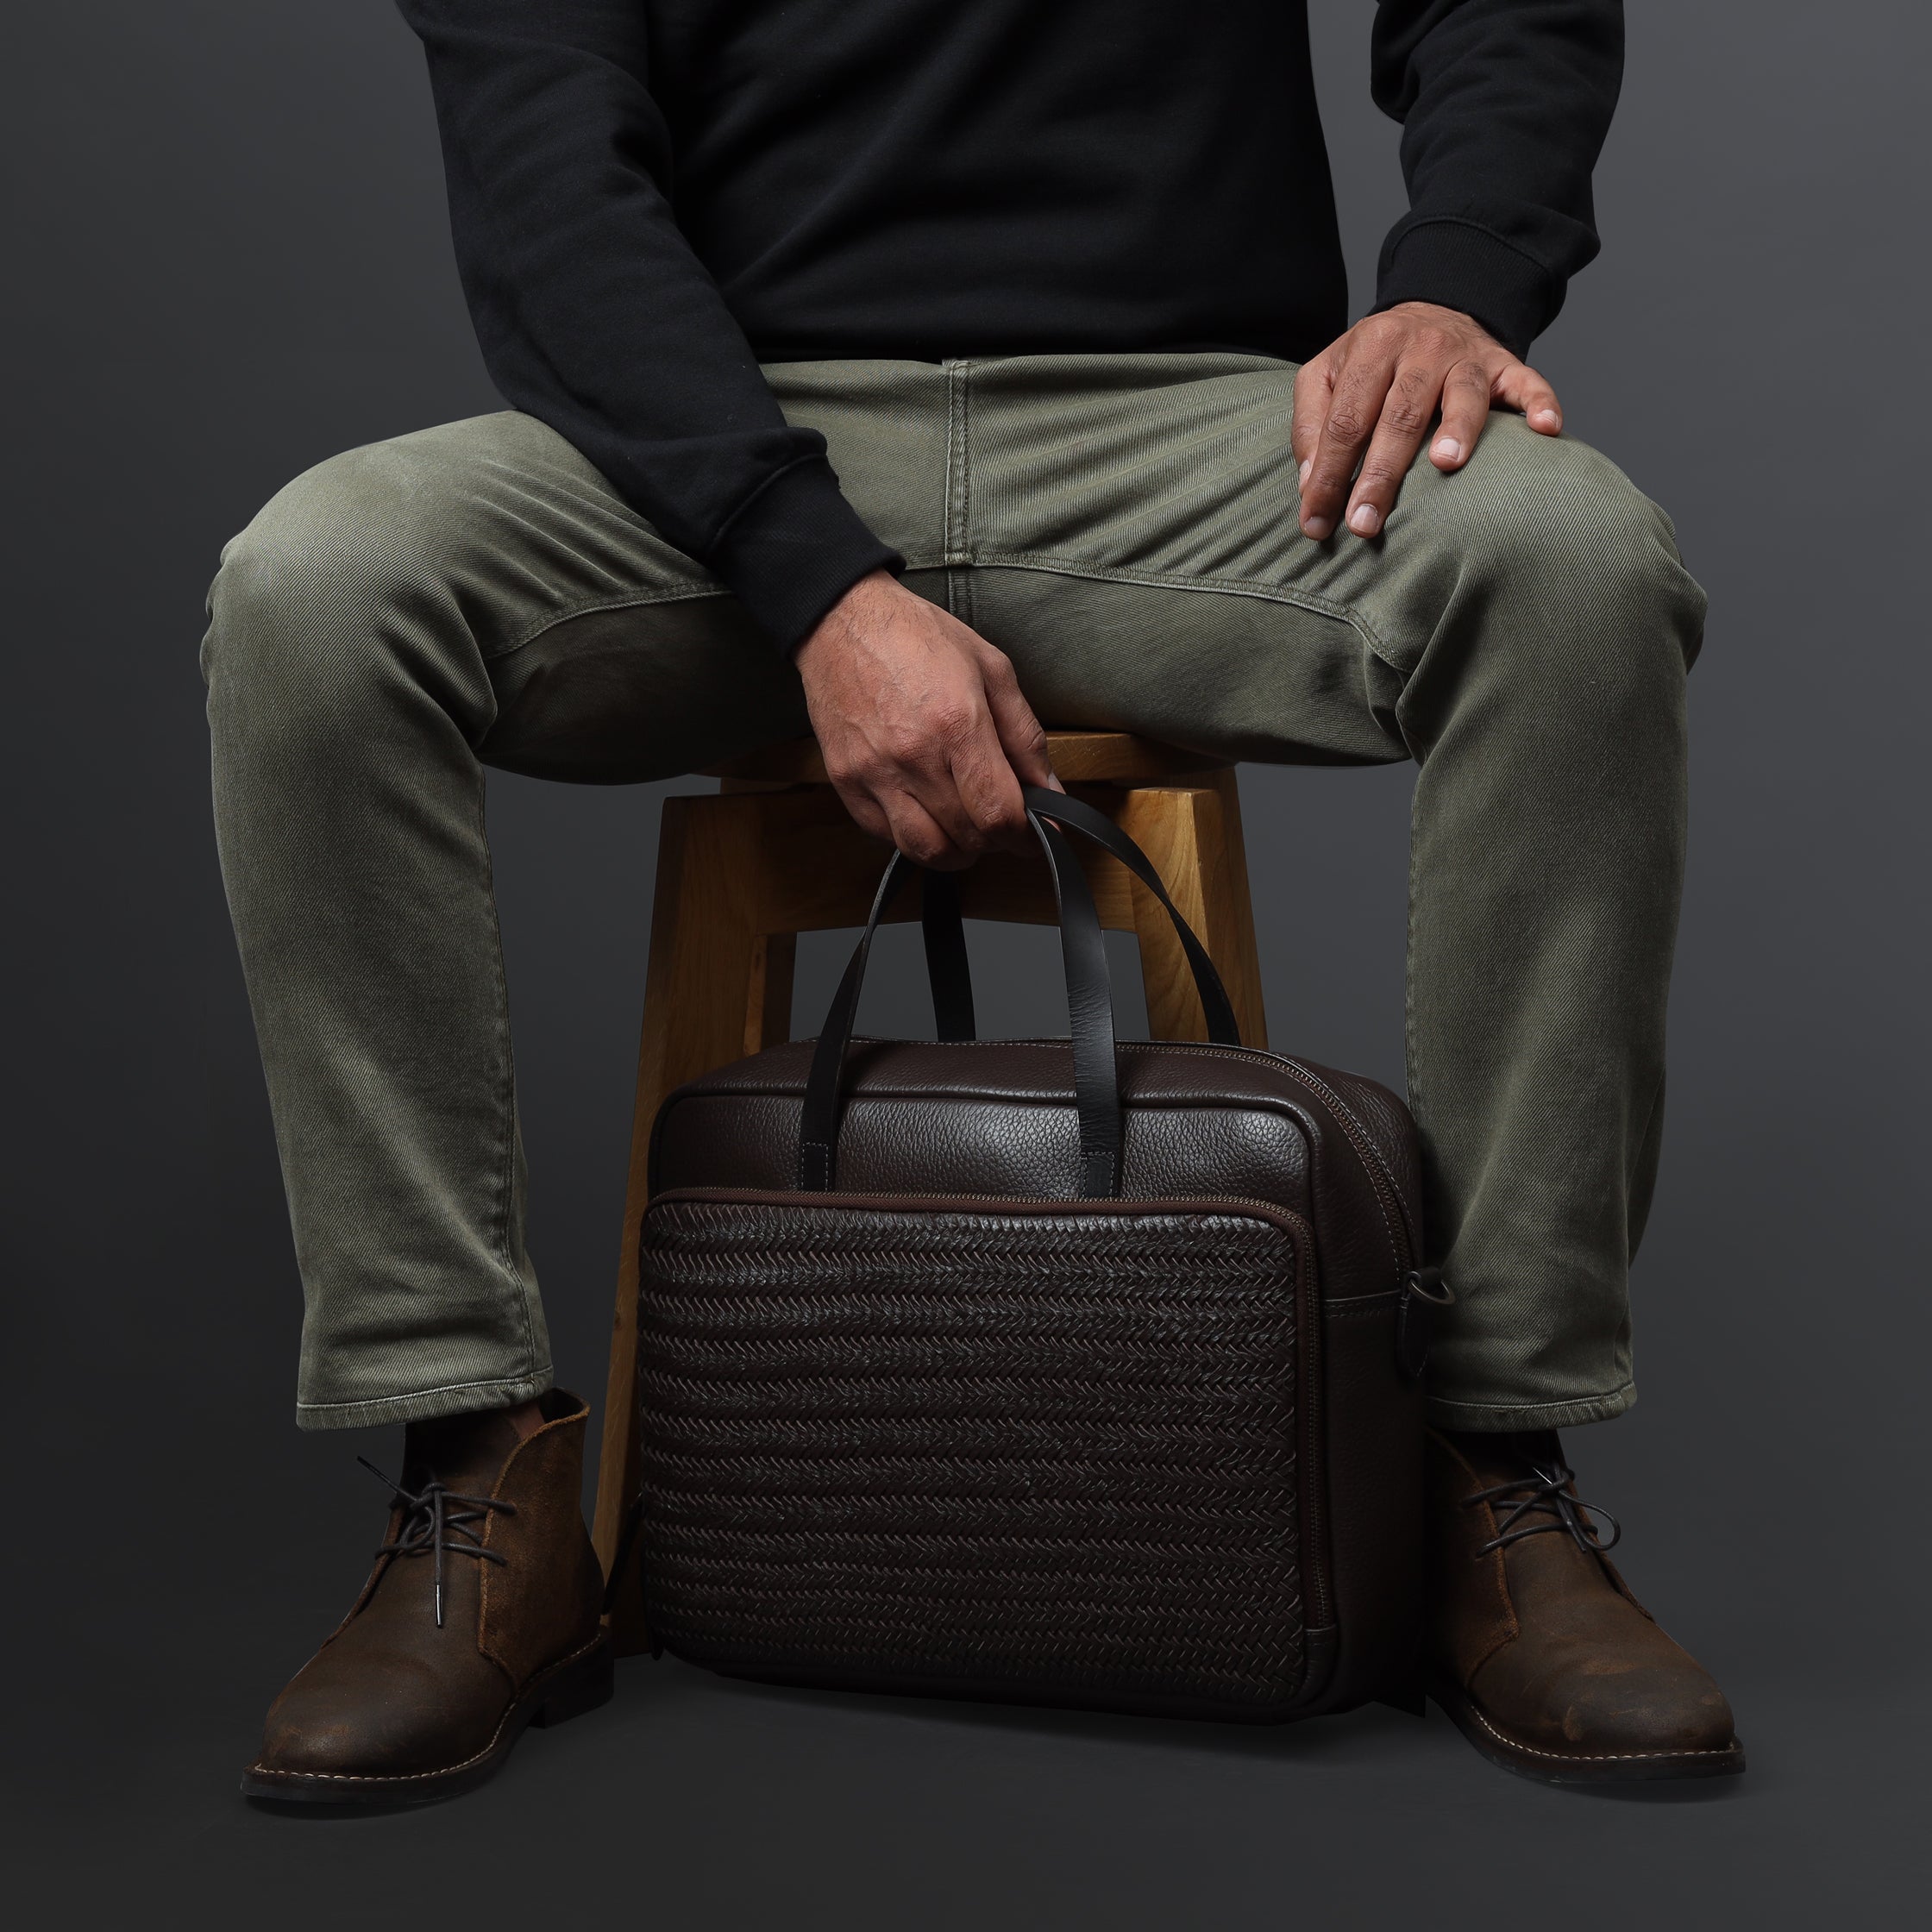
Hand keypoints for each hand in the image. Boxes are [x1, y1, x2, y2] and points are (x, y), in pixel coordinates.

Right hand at [795, 570, 1060, 869]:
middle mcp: (913, 756)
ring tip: (965, 826)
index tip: (1036, 836)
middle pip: (967, 837)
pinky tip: (926, 812)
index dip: (1026, 836)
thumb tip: (1049, 792)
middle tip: (1000, 820)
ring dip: (956, 849)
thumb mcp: (991, 670)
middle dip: (995, 840)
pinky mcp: (845, 782)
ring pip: (926, 850)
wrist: (842, 621)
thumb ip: (1024, 737)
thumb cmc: (918, 638)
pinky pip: (886, 837)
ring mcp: (874, 773)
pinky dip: (914, 837)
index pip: (998, 812)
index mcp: (957, 724)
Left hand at [1292, 301, 1562, 539]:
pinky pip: (1527, 382)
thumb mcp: (1328, 374)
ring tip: (1446, 465)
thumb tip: (1311, 484)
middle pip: (1399, 415)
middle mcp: (1419, 350)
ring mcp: (1466, 357)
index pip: (1345, 420)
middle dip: (1381, 474)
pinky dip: (1539, 402)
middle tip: (1366, 523)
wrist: (1434, 309)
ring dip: (1457, 429)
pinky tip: (1546, 428)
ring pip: (1463, 395)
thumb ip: (1312, 424)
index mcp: (1370, 349)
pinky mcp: (1504, 365)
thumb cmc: (1373, 361)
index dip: (1329, 474)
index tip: (1318, 523)